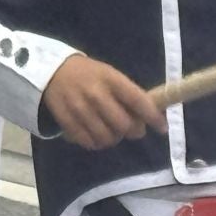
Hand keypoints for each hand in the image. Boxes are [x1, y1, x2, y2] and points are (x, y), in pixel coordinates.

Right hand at [44, 56, 165, 149]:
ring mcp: (80, 109)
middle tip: (133, 129)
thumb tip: (151, 114)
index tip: (162, 127)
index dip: (152, 117)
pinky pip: (88, 142)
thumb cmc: (90, 74)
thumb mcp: (111, 75)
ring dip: (115, 139)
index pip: (138, 101)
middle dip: (134, 131)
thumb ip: (128, 93)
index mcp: (111, 79)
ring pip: (106, 138)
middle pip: (123, 125)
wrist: (53, 71)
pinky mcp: (67, 121)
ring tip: (113, 132)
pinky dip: (96, 143)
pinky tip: (96, 136)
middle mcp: (96, 94)